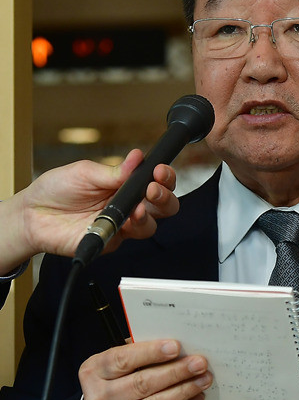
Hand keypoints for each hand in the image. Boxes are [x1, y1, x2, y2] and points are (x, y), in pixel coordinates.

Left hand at [0, 150, 178, 273]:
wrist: (32, 215)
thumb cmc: (56, 190)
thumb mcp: (85, 172)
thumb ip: (114, 171)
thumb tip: (137, 158)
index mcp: (124, 185)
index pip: (155, 181)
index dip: (164, 177)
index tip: (159, 171)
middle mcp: (127, 205)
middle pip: (163, 206)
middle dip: (164, 196)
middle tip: (154, 189)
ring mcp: (120, 225)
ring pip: (151, 225)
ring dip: (149, 215)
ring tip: (138, 208)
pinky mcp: (110, 241)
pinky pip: (127, 238)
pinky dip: (128, 229)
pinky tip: (122, 221)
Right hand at [78, 339, 212, 399]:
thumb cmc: (112, 383)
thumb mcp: (113, 365)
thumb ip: (137, 353)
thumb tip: (174, 346)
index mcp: (93, 372)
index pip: (123, 360)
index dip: (151, 353)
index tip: (176, 347)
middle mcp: (99, 398)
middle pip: (142, 383)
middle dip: (175, 372)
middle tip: (199, 363)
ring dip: (183, 391)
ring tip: (203, 379)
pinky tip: (196, 398)